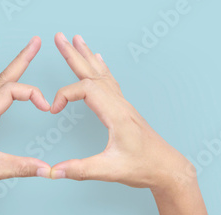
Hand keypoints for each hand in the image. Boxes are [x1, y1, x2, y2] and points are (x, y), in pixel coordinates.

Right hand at [49, 32, 195, 189]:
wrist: (168, 168)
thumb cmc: (145, 167)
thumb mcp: (111, 171)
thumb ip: (81, 169)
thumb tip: (55, 170)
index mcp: (116, 114)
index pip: (86, 90)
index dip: (65, 95)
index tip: (53, 109)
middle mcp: (120, 105)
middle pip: (93, 72)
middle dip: (74, 54)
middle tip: (59, 38)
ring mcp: (123, 105)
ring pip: (101, 74)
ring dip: (86, 56)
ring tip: (77, 40)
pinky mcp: (124, 110)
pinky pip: (110, 81)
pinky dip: (100, 68)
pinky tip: (99, 60)